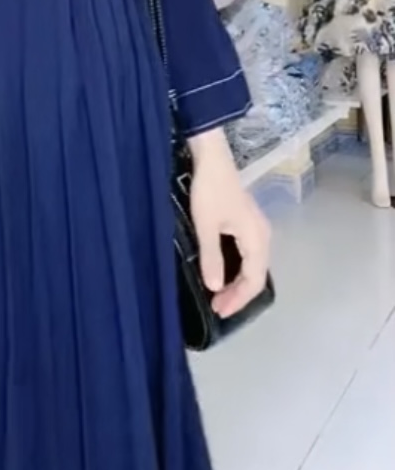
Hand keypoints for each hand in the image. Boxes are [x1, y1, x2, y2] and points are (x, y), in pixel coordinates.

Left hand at [188, 135, 271, 319]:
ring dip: (237, 282)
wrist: (212, 159)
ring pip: (253, 265)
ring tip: (218, 295)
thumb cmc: (209, 191)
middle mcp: (263, 236)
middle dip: (238, 294)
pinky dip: (237, 269)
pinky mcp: (247, 223)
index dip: (238, 299)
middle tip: (216, 307)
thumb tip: (215, 287)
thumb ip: (212, 257)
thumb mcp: (206, 226)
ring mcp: (257, 229)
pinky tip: (223, 273)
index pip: (254, 280)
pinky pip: (248, 255)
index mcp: (257, 239)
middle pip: (257, 275)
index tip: (219, 311)